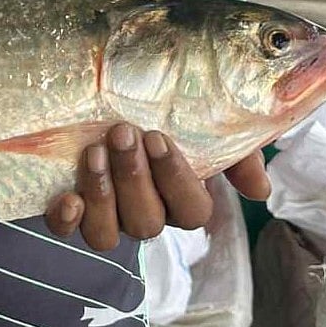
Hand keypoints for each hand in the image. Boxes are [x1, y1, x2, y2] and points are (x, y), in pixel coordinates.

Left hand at [45, 123, 270, 250]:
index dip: (175, 179)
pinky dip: (66, 220)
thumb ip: (237, 154)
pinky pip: (66, 232)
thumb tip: (259, 191)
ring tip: (94, 153)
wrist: (113, 91)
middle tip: (122, 133)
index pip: (191, 211)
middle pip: (146, 222)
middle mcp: (145, 215)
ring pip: (107, 235)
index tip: (158, 137)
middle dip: (134, 178)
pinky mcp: (70, 211)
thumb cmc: (165, 109)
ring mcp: (107, 217)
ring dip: (102, 196)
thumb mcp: (206, 124)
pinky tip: (68, 197)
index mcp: (182, 199)